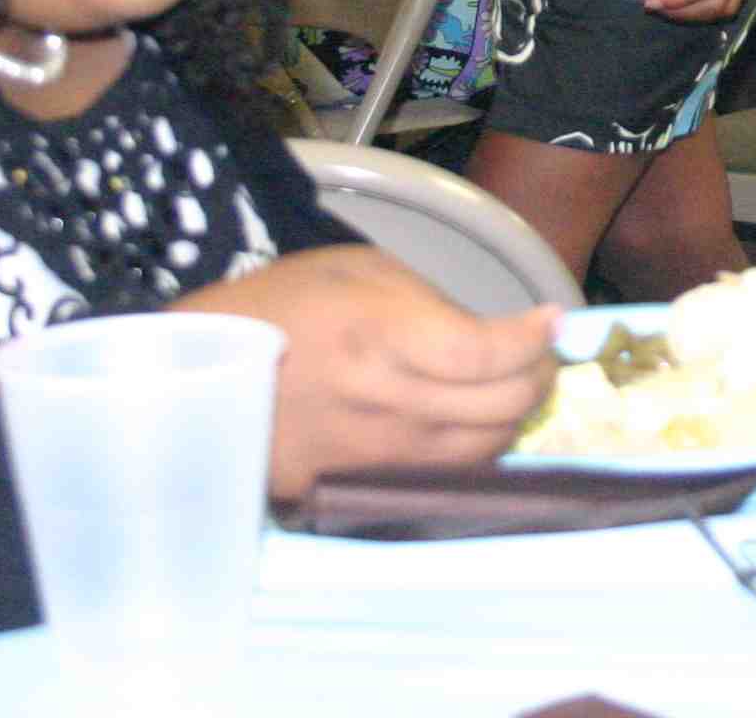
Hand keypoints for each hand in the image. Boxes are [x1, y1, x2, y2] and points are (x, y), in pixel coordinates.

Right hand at [173, 245, 560, 499]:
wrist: (204, 379)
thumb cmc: (282, 306)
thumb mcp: (356, 269)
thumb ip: (430, 302)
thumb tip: (489, 336)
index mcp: (384, 337)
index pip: (487, 354)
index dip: (533, 340)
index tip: (552, 320)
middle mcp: (389, 403)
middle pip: (500, 407)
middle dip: (538, 377)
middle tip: (542, 354)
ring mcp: (379, 454)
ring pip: (483, 448)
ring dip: (514, 416)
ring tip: (516, 385)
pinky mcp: (364, 486)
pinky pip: (446, 473)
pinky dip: (477, 448)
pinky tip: (476, 421)